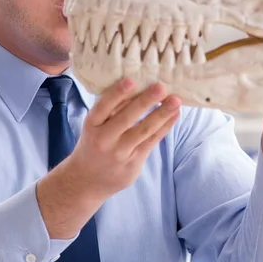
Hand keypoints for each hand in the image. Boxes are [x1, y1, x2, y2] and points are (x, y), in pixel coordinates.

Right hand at [36, 79, 180, 237]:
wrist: (86, 181)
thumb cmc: (94, 144)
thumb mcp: (95, 126)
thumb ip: (111, 110)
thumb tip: (137, 86)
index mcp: (92, 126)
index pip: (103, 107)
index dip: (117, 93)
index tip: (131, 80)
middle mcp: (104, 140)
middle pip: (126, 118)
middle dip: (145, 102)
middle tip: (161, 87)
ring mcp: (119, 153)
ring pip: (143, 131)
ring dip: (161, 115)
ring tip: (175, 101)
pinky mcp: (133, 163)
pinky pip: (152, 142)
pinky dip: (164, 127)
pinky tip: (174, 115)